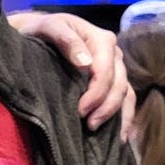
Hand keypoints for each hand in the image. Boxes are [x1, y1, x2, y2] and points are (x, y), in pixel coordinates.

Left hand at [9, 11, 134, 137]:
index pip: (106, 71)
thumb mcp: (50, 28)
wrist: (38, 32)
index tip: (80, 111)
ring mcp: (115, 67)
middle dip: (106, 107)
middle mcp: (114, 53)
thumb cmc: (42, 30)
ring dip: (116, 114)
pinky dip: (125, 116)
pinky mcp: (112, 80)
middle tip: (89, 126)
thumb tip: (85, 62)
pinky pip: (126, 98)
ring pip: (125, 93)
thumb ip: (67, 40)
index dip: (96, 93)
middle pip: (119, 84)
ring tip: (99, 131)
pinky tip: (122, 136)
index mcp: (102, 39)